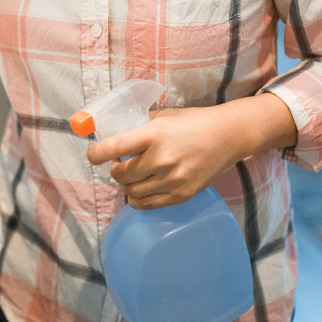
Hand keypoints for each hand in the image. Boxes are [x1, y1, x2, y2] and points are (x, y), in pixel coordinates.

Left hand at [86, 93, 297, 209]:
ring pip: (131, 192)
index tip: (93, 155)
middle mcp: (161, 159)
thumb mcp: (163, 117)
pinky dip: (137, 199)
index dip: (96, 154)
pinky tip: (140, 189)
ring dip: (126, 185)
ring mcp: (172, 179)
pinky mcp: (181, 194)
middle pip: (120, 175)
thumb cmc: (193, 122)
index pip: (113, 148)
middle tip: (120, 163)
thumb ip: (139, 127)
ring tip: (132, 175)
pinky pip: (147, 204)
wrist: (227, 136)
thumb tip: (114, 135)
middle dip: (115, 170)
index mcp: (154, 135)